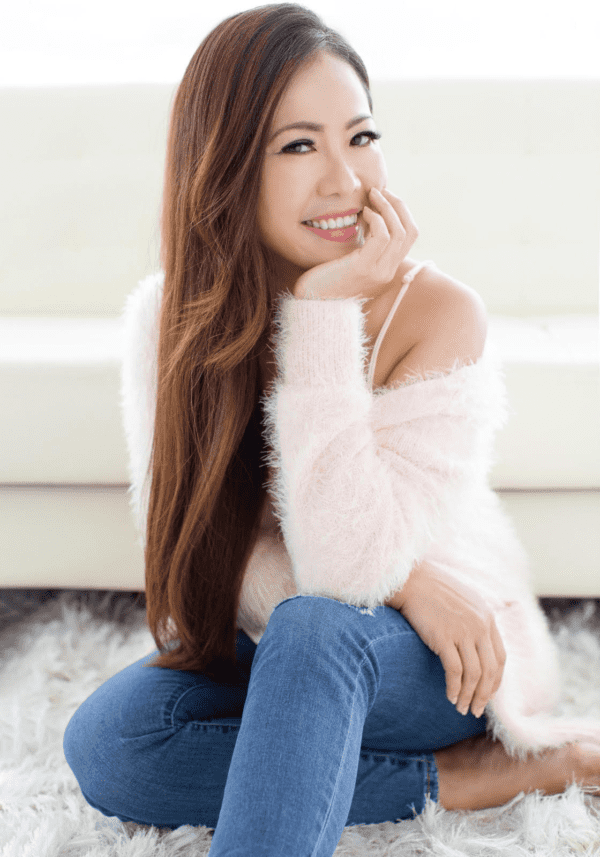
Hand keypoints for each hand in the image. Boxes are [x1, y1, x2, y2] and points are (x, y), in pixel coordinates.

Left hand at [293, 187, 418, 300]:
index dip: (400, 212)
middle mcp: (387, 272)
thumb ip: (364, 242)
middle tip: (379, 191)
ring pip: (399, 232)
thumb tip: (369, 213)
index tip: (382, 199)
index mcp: (386, 268)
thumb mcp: (351, 256)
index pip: (410, 236)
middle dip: (397, 205)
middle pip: (410, 231)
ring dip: (386, 207)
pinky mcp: (363, 268)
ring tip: (371, 196)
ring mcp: (378, 271)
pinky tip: (362, 213)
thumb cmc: (325, 278)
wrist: (311, 302)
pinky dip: (375, 218)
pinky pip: (381, 236)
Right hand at [387, 559, 506, 717]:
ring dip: (469, 696)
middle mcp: (480, 625)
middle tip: (476, 711)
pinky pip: (455, 672)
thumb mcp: (463, 601)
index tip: (487, 694)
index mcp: (487, 617)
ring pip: (474, 675)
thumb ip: (474, 620)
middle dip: (484, 695)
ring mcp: (462, 632)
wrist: (409, 580)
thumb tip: (476, 645)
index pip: (500, 658)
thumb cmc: (431, 590)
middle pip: (490, 670)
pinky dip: (454, 688)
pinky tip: (450, 697)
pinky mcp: (443, 638)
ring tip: (461, 709)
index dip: (495, 681)